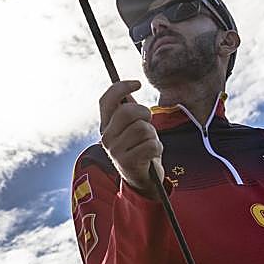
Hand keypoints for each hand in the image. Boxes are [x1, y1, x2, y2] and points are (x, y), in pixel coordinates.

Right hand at [98, 80, 163, 198]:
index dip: (121, 87)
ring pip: (142, 129)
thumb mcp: (132, 127)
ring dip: (152, 135)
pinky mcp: (127, 162)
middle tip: (148, 123)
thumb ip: (129, 110)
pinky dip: (157, 148)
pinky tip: (151, 155)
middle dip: (144, 114)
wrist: (142, 179)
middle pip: (127, 112)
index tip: (137, 84)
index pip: (106, 100)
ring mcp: (114, 150)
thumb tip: (130, 86)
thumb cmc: (140, 148)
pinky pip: (150, 145)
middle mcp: (106, 137)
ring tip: (149, 143)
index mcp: (106, 125)